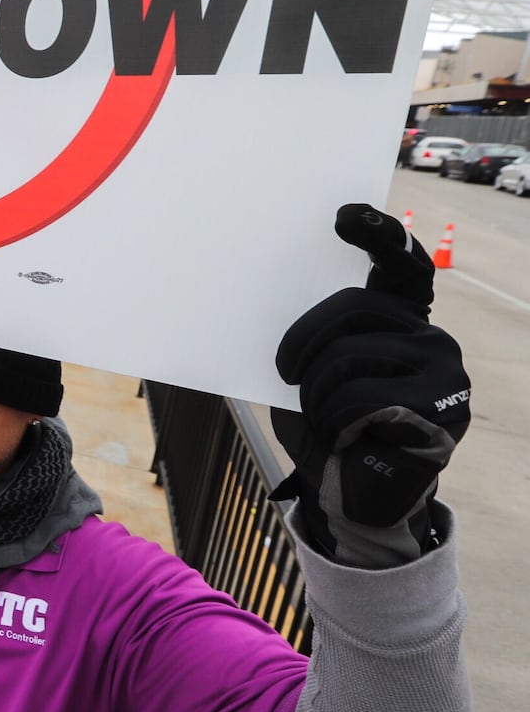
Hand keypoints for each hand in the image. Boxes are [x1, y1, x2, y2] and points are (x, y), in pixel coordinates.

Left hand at [270, 203, 470, 566]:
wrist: (350, 496)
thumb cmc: (326, 429)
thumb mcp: (311, 374)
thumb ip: (318, 336)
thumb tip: (267, 291)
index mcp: (400, 321)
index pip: (403, 265)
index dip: (379, 234)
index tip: (343, 215)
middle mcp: (430, 337)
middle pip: (351, 306)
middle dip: (302, 339)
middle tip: (284, 372)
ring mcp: (443, 371)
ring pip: (348, 356)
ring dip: (314, 392)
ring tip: (323, 417)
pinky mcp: (442, 409)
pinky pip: (361, 398)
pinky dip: (332, 421)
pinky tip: (344, 438)